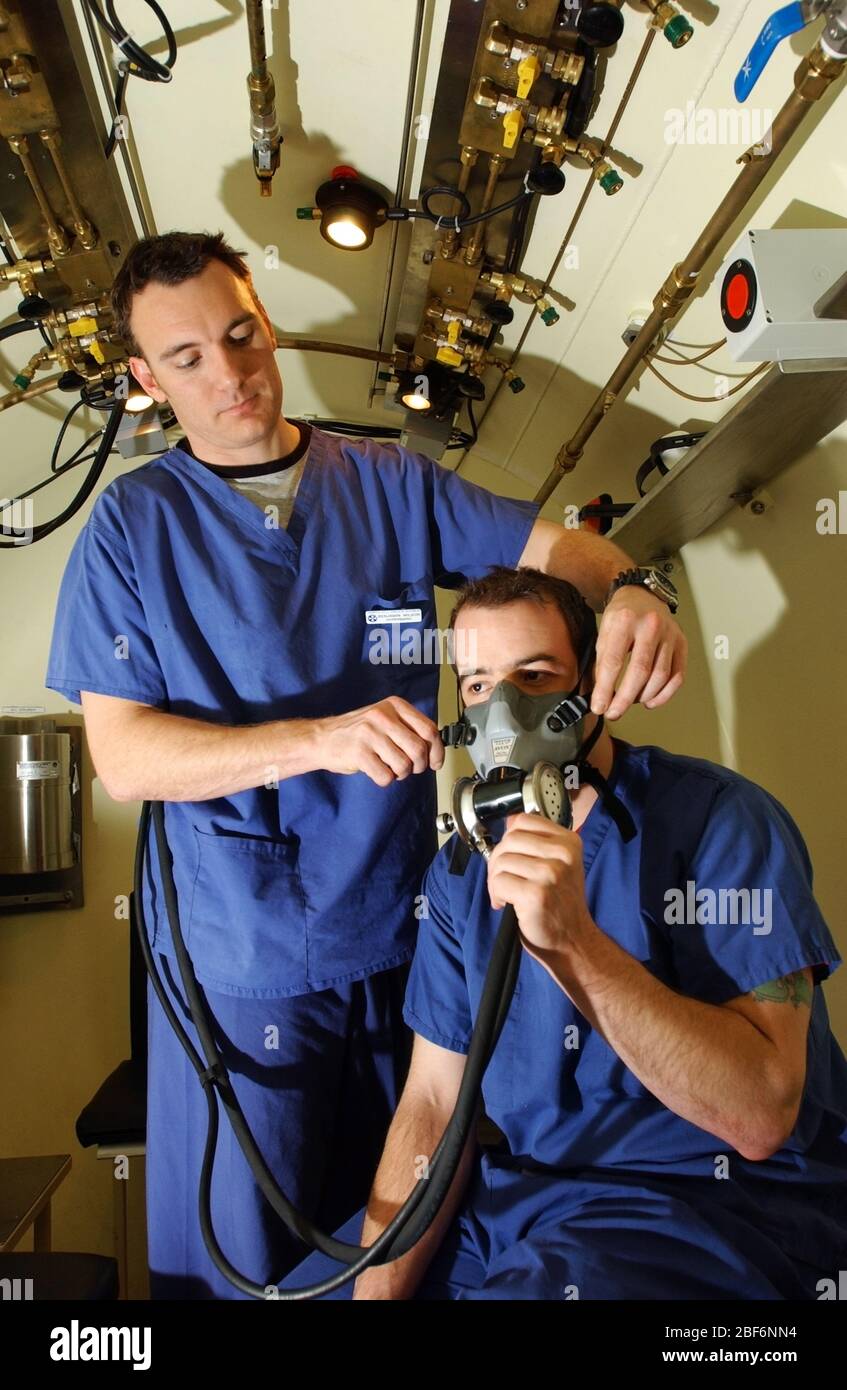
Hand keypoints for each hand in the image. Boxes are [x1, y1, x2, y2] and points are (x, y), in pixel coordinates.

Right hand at [316, 695, 443, 786]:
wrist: (322, 738)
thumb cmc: (358, 733)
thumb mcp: (385, 719)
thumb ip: (409, 729)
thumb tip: (435, 750)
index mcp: (394, 705)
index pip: (429, 729)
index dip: (437, 751)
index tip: (435, 762)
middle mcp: (383, 716)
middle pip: (419, 749)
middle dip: (418, 766)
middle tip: (409, 768)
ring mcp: (370, 733)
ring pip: (404, 765)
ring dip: (400, 774)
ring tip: (388, 767)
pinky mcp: (359, 752)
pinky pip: (386, 776)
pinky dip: (384, 779)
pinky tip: (376, 770)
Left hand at [487, 814, 594, 960]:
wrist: (573, 940)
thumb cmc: (561, 904)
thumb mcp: (559, 864)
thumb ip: (537, 841)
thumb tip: (509, 822)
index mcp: (569, 842)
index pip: (523, 820)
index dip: (510, 839)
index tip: (513, 857)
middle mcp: (562, 854)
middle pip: (509, 840)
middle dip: (498, 860)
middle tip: (504, 879)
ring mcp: (550, 873)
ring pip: (501, 861)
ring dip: (495, 880)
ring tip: (506, 893)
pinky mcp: (535, 894)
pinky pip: (498, 882)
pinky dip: (496, 894)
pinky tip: (505, 903)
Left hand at [591, 587, 685, 718]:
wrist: (644, 595)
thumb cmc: (622, 615)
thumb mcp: (604, 631)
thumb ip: (602, 662)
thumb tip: (601, 695)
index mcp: (625, 621)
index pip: (614, 662)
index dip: (606, 689)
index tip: (599, 706)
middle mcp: (651, 626)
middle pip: (640, 672)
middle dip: (625, 699)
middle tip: (614, 712)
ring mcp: (670, 635)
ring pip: (660, 676)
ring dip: (643, 697)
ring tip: (630, 702)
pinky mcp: (682, 643)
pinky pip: (677, 676)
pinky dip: (664, 694)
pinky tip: (650, 700)